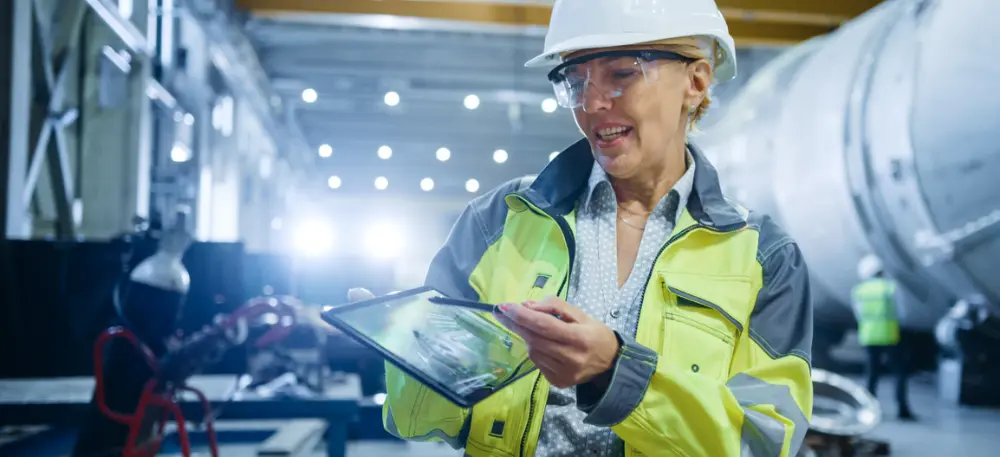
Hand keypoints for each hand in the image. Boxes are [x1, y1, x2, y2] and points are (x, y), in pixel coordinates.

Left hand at [494, 296, 619, 387]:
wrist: (612, 364)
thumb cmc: (596, 334)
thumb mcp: (581, 314)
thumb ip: (555, 306)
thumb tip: (527, 306)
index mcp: (580, 338)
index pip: (544, 325)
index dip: (522, 316)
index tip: (504, 306)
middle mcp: (571, 358)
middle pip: (535, 339)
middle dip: (516, 324)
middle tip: (502, 312)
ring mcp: (564, 373)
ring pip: (533, 352)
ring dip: (526, 337)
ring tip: (530, 328)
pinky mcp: (558, 382)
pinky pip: (538, 363)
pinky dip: (535, 350)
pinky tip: (542, 344)